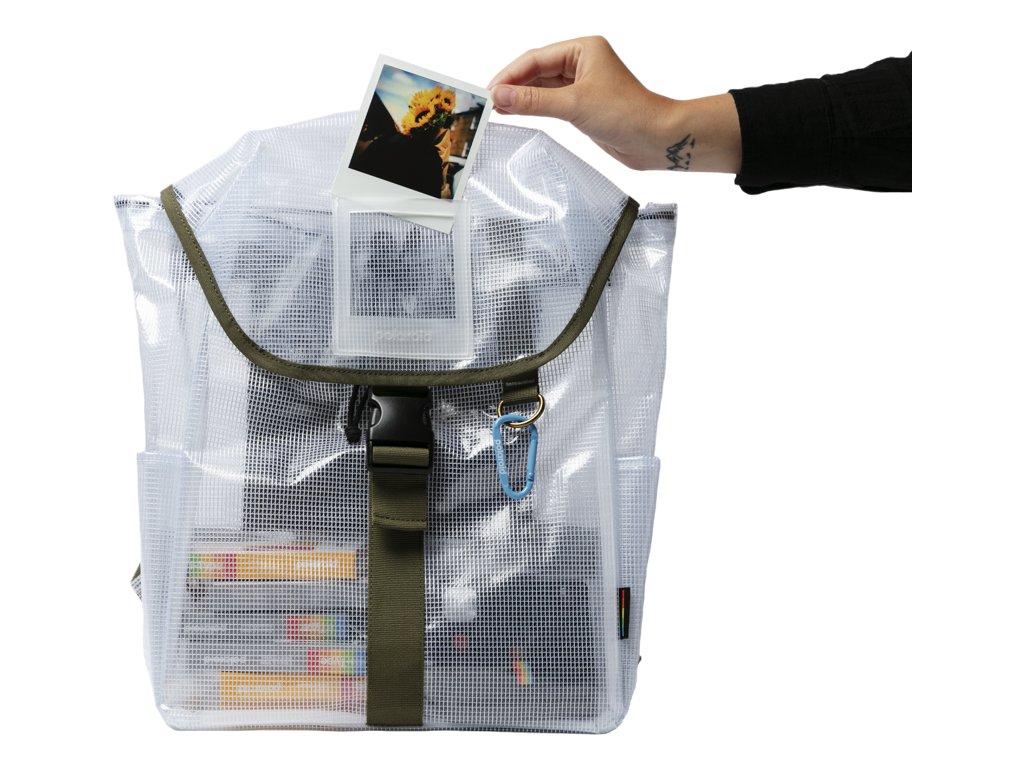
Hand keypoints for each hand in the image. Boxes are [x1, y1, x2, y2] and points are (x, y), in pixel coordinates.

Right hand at [488, 36, 740, 173]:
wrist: (656, 139)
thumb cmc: (629, 113)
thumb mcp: (574, 105)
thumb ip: (533, 101)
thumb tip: (501, 96)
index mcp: (584, 49)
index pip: (536, 58)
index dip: (510, 75)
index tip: (489, 91)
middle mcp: (582, 63)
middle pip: (537, 71)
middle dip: (513, 86)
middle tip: (488, 102)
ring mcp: (582, 85)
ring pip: (542, 88)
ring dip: (521, 98)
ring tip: (497, 110)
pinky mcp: (582, 106)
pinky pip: (550, 103)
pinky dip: (533, 109)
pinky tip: (517, 114)